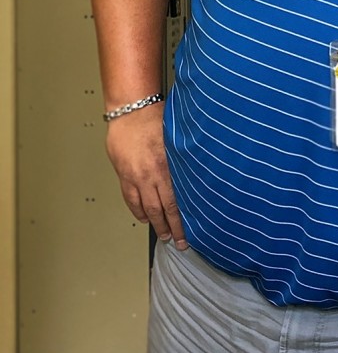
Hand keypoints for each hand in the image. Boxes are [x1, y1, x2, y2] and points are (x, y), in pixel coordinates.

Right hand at [105, 105, 187, 248]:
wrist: (131, 111)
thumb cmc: (156, 119)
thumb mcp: (176, 140)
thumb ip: (183, 160)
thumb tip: (197, 175)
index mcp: (167, 168)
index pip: (176, 202)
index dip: (182, 221)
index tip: (188, 234)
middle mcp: (151, 175)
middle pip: (162, 210)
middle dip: (171, 228)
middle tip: (178, 242)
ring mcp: (135, 176)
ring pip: (145, 207)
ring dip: (155, 222)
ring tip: (163, 233)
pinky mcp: (123, 174)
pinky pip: (130, 198)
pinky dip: (138, 210)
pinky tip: (144, 217)